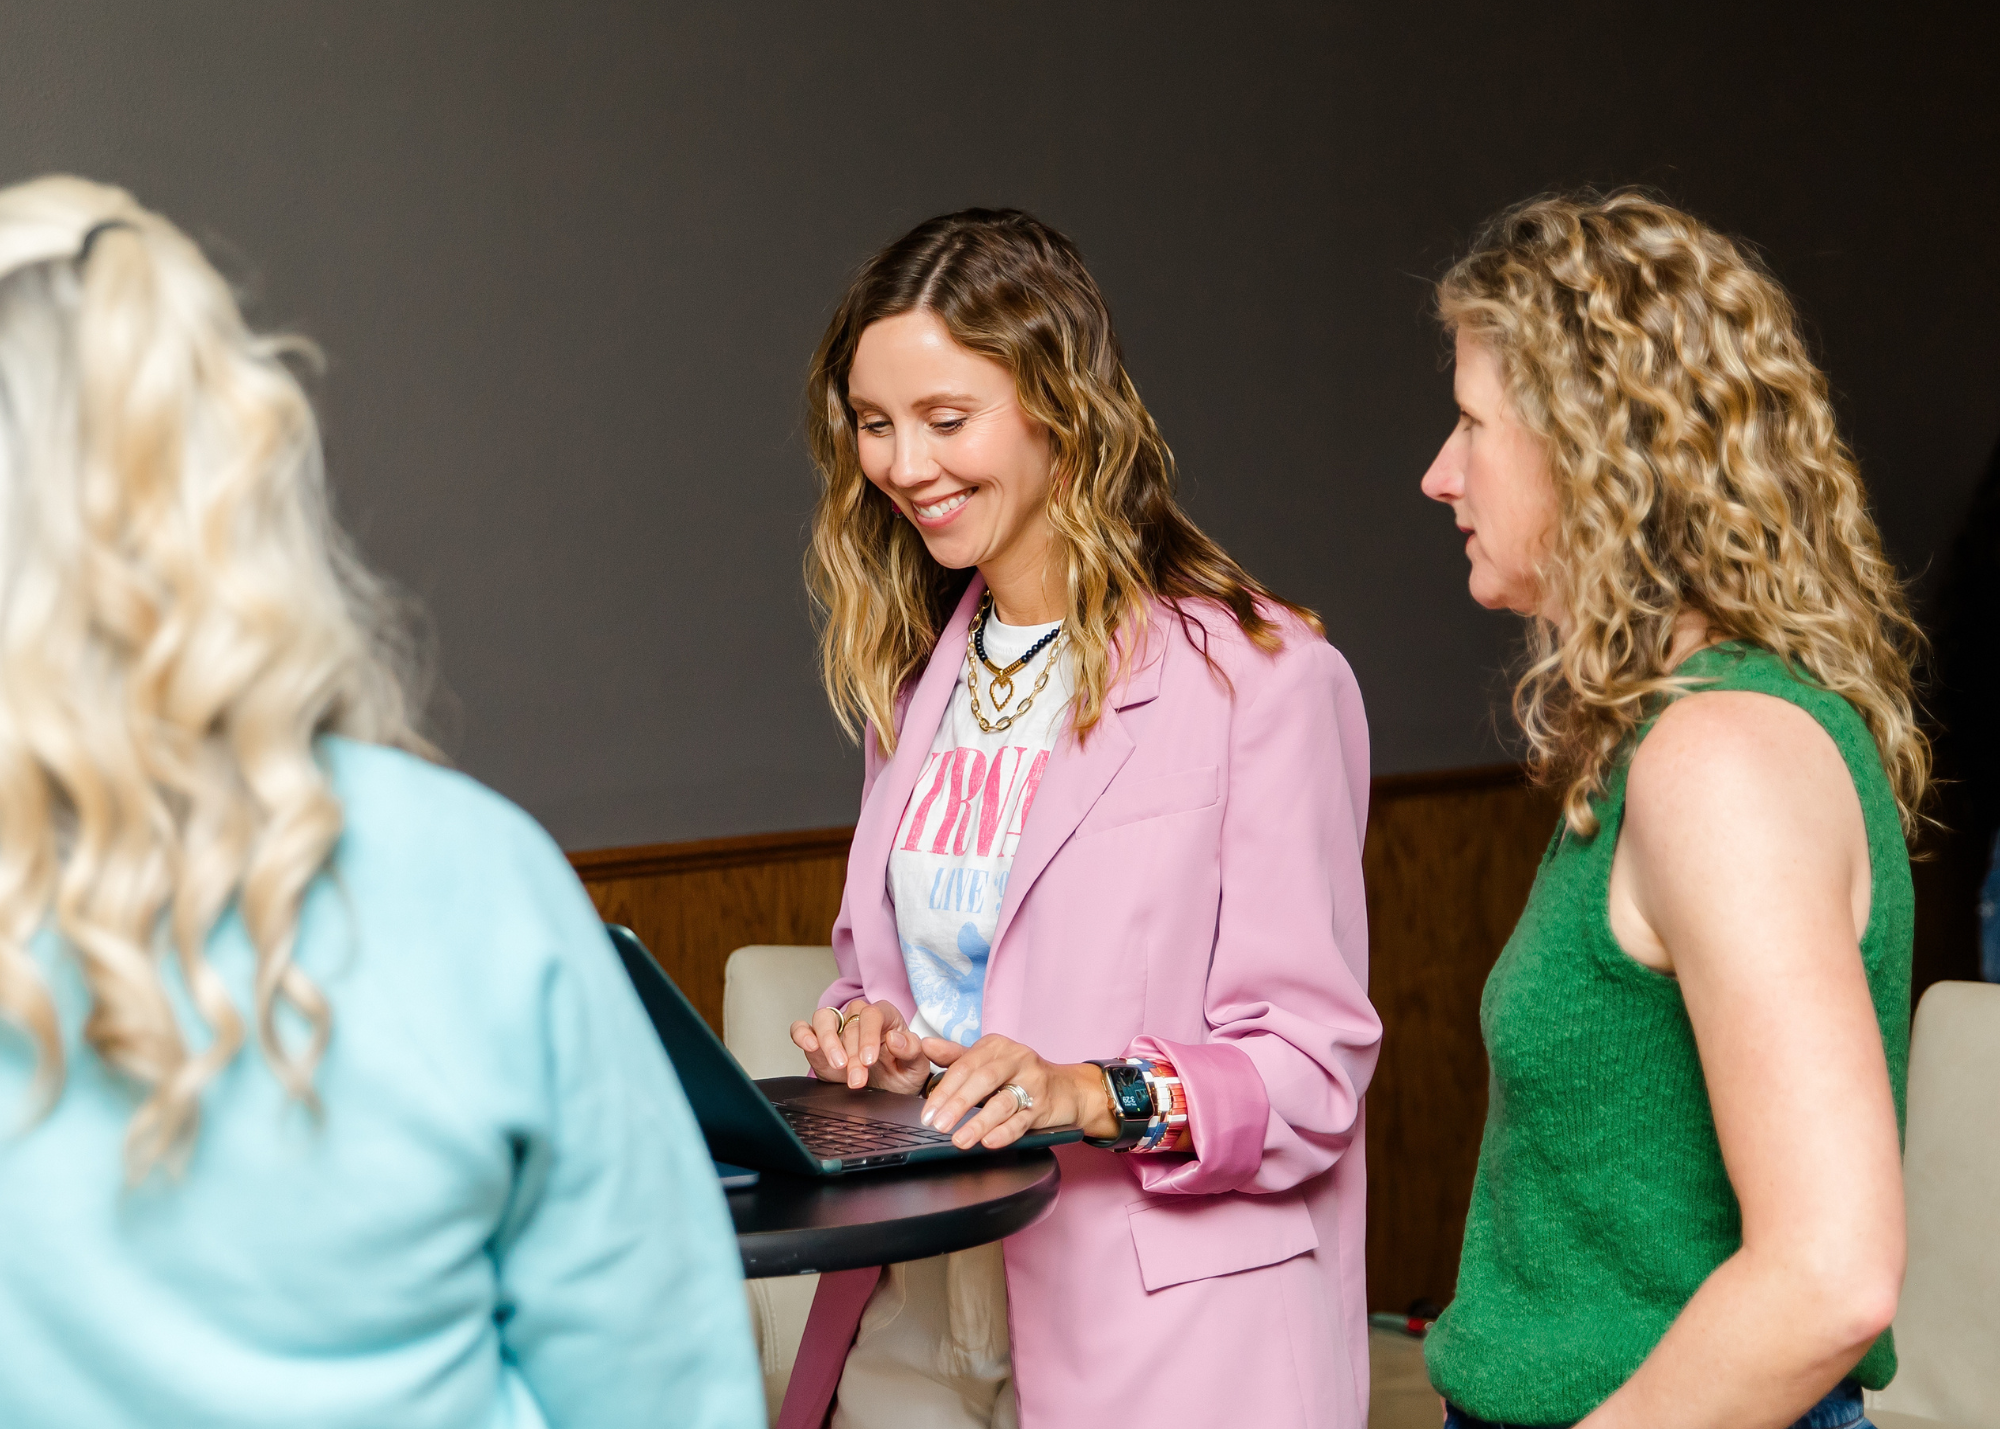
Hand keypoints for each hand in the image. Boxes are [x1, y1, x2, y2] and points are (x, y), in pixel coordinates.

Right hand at [789, 999, 929, 1092]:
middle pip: (850, 1026)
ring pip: (824, 1018)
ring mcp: (837, 1027)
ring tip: (837, 1064)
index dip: (869, 1036)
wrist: (888, 1091)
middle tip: (857, 1079)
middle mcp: (858, 1017)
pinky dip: (802, 1034)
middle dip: (852, 1055)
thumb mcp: (916, 1067)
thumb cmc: (902, 1074)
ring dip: (828, 1041)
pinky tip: (809, 1046)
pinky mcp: (818, 1041)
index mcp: (885, 1016)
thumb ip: (912, 1050)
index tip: (868, 1060)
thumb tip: (896, 1038)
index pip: (873, 1015)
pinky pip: (802, 1028)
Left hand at [919, 1035, 1122, 1149]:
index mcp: (996, 1046)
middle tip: (938, 1125)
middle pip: (983, 1080)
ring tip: (960, 1140)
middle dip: (958, 1104)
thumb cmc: (1019, 1074)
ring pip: (1003, 1102)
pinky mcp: (1044, 1106)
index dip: (944, 1090)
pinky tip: (990, 1142)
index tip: (928, 1112)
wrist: (1066, 1088)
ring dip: (979, 1122)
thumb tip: (924, 1045)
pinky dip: (1005, 1132)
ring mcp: (1032, 1083)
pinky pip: (1023, 1120)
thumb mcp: (988, 1060)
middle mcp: (1016, 1059)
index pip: (965, 1066)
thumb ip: (955, 1055)